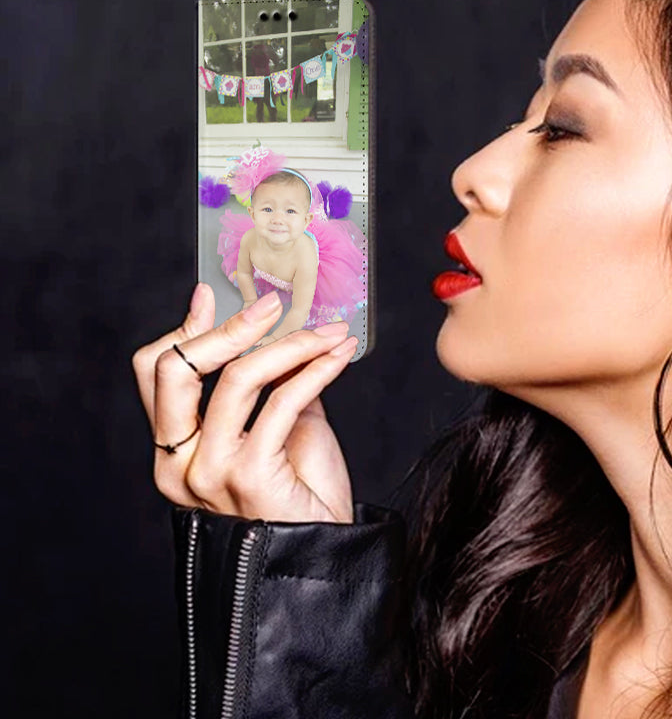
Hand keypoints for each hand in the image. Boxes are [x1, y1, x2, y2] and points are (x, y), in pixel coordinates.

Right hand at [132, 284, 357, 522]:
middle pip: (178, 371)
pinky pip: (284, 401)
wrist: (323, 553)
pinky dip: (317, 368)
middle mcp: (180, 463)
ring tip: (330, 331)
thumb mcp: (277, 426)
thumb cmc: (300, 491)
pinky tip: (339, 355)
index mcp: (175, 449)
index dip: (184, 329)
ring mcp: (211, 473)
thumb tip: (277, 329)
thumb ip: (268, 384)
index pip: (156, 374)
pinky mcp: (252, 476)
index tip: (211, 295)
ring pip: (238, 378)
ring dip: (292, 343)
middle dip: (228, 327)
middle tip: (271, 305)